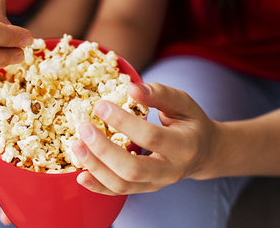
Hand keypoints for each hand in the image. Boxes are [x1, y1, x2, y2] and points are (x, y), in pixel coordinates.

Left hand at [71, 82, 219, 194]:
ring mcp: (156, 184)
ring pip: (122, 185)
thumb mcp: (183, 102)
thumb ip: (159, 94)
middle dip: (103, 149)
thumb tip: (131, 87)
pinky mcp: (144, 189)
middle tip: (83, 128)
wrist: (203, 153)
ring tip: (76, 146)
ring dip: (95, 167)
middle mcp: (170, 170)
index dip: (123, 122)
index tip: (100, 105)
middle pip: (132, 168)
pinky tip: (80, 175)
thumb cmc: (190, 122)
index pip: (150, 137)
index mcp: (184, 146)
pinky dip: (97, 186)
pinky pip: (118, 193)